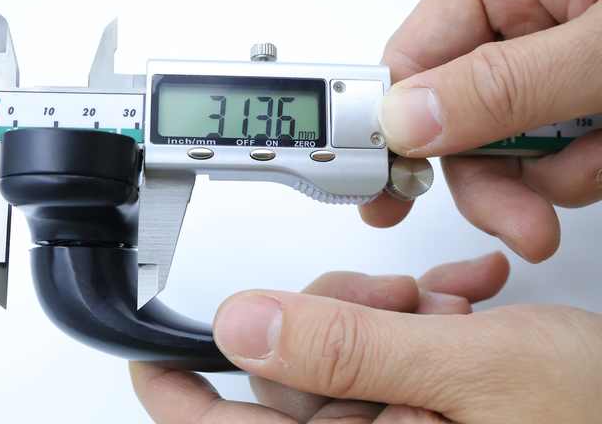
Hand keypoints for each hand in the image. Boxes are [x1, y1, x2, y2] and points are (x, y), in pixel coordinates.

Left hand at [211, 261, 601, 422]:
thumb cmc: (597, 414)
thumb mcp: (467, 371)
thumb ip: (348, 350)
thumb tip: (244, 327)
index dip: (180, 398)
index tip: (151, 358)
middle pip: (293, 377)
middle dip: (335, 316)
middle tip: (392, 297)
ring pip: (341, 354)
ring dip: (387, 311)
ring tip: (446, 303)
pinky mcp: (431, 412)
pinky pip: (391, 357)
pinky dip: (421, 320)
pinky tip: (461, 302)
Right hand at [360, 0, 601, 261]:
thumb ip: (510, 81)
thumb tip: (410, 121)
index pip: (412, 59)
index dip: (392, 128)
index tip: (383, 191)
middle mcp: (523, 12)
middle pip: (457, 116)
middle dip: (492, 179)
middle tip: (525, 227)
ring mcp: (557, 55)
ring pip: (512, 143)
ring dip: (558, 173)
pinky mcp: (590, 88)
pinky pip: (562, 146)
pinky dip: (590, 163)